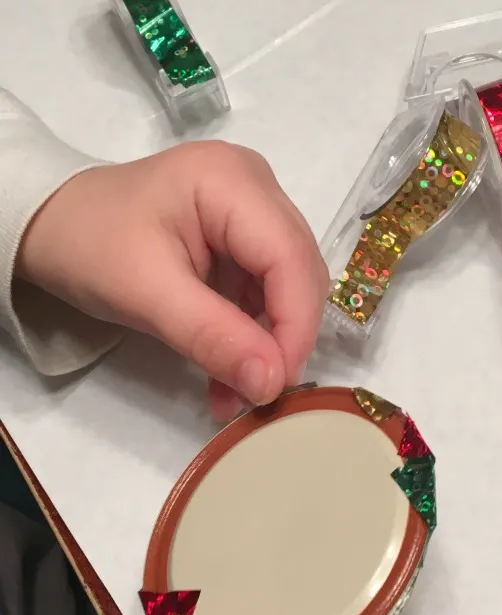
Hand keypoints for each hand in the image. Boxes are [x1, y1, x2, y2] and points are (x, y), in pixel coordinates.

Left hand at [16, 142, 328, 418]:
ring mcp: (251, 212)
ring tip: (235, 394)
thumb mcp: (146, 294)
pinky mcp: (240, 240)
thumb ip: (213, 336)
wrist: (51, 227)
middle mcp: (255, 187)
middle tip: (258, 393)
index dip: (295, 325)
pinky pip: (262, 293)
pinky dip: (248, 337)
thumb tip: (272, 383)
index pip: (290, 257)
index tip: (277, 384)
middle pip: (297, 271)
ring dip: (265, 346)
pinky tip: (227, 376)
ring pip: (285, 288)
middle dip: (283, 338)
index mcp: (233, 181)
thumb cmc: (88, 246)